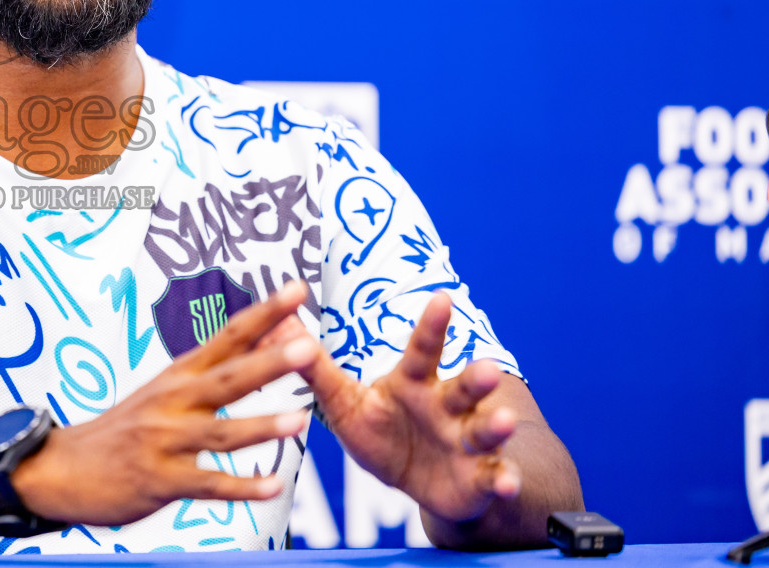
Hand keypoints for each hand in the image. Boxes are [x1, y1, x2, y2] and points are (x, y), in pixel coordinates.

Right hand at [12, 279, 316, 525]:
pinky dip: (241, 487)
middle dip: (269, 362)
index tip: (298, 289)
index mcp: (178, 376)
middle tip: (308, 346)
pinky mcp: (159, 480)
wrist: (63, 467)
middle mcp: (173, 402)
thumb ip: (208, 373)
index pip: (227, 336)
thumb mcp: (161, 391)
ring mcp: (165, 441)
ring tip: (300, 420)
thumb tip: (257, 346)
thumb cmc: (124, 429)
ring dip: (261, 427)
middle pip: (228, 378)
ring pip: (220, 433)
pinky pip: (207, 485)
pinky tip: (273, 486)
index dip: (264, 313)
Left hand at [297, 291, 521, 524]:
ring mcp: (468, 442)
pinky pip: (495, 477)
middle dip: (477, 378)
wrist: (419, 485)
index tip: (443, 297)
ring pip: (485, 429)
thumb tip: (277, 320)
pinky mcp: (480, 478)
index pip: (424, 351)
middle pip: (465, 387)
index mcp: (415, 384)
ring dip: (495, 425)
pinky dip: (503, 480)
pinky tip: (505, 482)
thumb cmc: (382, 434)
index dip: (433, 326)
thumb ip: (313, 366)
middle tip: (488, 367)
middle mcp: (448, 407)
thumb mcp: (344, 402)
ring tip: (504, 420)